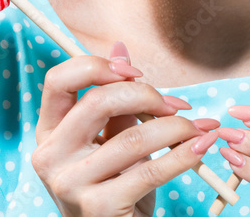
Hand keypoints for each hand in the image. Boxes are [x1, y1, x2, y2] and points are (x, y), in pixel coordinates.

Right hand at [31, 43, 219, 216]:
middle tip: (176, 105)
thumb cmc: (114, 190)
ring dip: (176, 127)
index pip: (57, 80)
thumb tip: (121, 47)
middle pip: (97, 101)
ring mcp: (70, 184)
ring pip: (132, 136)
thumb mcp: (109, 144)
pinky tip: (201, 147)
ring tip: (200, 128)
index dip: (97, 66)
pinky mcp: (98, 208)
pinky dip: (184, 155)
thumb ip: (114, 102)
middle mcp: (50, 157)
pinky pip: (151, 170)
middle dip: (146, 94)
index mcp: (48, 134)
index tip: (133, 71)